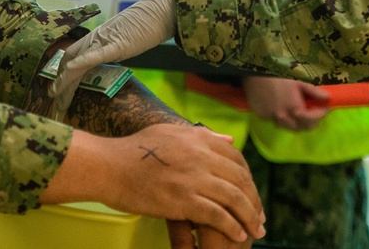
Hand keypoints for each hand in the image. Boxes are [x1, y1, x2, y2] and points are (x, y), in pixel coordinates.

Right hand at [42, 123, 263, 243]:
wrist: (108, 166)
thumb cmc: (133, 150)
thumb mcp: (170, 132)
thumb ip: (201, 135)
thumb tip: (229, 139)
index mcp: (198, 137)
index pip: (236, 158)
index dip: (249, 179)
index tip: (252, 194)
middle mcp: (200, 154)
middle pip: (240, 179)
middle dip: (254, 200)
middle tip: (259, 218)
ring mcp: (193, 177)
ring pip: (234, 198)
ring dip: (249, 217)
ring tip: (255, 231)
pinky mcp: (183, 199)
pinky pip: (217, 215)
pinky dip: (231, 227)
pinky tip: (237, 235)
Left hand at [49, 0, 174, 115]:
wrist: (159, 11)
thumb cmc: (145, 26)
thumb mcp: (124, 42)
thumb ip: (111, 51)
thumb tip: (106, 65)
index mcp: (96, 40)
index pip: (71, 58)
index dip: (61, 76)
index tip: (57, 93)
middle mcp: (94, 40)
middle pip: (68, 62)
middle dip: (59, 84)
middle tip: (54, 104)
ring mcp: (104, 41)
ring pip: (77, 62)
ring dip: (65, 82)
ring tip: (56, 98)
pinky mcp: (115, 45)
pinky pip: (95, 55)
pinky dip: (81, 64)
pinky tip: (70, 71)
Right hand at [241, 76, 329, 130]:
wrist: (253, 72)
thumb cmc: (278, 75)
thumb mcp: (298, 81)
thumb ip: (313, 92)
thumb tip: (328, 98)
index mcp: (294, 109)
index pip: (312, 121)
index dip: (320, 115)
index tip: (324, 108)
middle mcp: (283, 118)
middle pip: (301, 128)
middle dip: (310, 121)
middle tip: (313, 111)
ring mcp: (270, 118)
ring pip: (287, 126)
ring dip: (295, 121)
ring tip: (298, 110)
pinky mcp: (261, 116)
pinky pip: (274, 121)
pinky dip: (281, 117)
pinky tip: (282, 106)